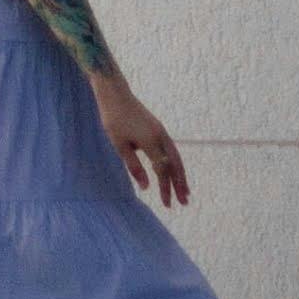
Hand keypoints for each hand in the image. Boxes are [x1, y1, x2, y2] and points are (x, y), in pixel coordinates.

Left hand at [97, 75, 189, 209]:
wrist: (115, 94)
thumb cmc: (114, 119)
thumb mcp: (120, 145)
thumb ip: (134, 166)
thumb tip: (146, 187)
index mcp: (151, 142)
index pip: (162, 171)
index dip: (166, 188)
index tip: (167, 204)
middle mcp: (161, 137)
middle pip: (175, 165)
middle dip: (180, 184)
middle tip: (185, 202)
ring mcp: (161, 132)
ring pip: (176, 157)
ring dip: (180, 174)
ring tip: (185, 190)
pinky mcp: (158, 129)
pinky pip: (172, 149)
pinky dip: (175, 163)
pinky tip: (173, 170)